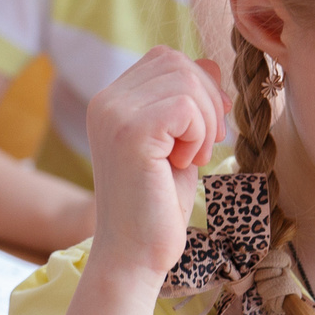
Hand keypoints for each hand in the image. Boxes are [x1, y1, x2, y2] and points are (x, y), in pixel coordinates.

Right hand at [82, 47, 226, 278]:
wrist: (134, 254)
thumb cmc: (156, 204)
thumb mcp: (177, 142)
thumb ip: (186, 103)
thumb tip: (210, 65)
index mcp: (109, 101)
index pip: (165, 59)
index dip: (198, 85)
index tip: (206, 128)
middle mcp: (104, 101)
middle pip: (178, 63)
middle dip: (207, 101)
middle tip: (205, 145)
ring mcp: (114, 115)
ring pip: (186, 81)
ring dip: (205, 121)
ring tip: (192, 157)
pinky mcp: (131, 133)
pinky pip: (186, 106)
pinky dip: (199, 134)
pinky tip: (186, 163)